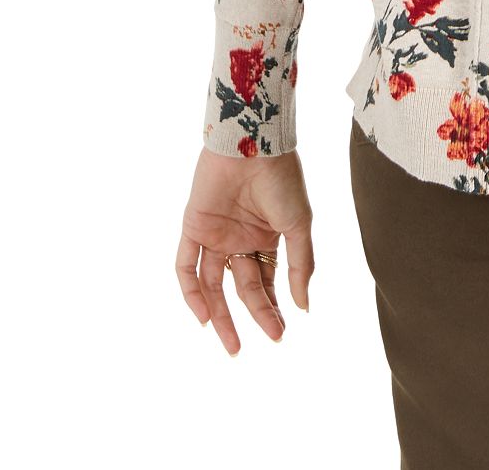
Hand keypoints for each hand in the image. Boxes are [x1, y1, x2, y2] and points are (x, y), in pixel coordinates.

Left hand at [176, 146, 314, 354]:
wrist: (254, 145)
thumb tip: (303, 306)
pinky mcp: (193, 226)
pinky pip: (186, 266)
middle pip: (243, 287)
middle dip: (254, 315)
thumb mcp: (298, 225)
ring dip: (220, 315)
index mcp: (267, 237)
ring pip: (213, 284)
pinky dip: (191, 293)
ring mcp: (216, 234)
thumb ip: (300, 265)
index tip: (280, 332)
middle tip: (264, 341)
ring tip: (231, 344)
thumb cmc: (282, 180)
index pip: (267, 282)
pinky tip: (204, 317)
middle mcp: (240, 239)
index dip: (273, 308)